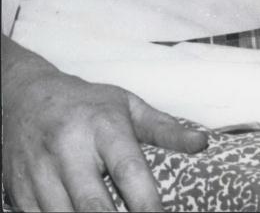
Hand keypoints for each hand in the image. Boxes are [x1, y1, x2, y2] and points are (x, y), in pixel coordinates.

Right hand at [3, 42, 206, 212]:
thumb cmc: (86, 104)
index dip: (147, 203)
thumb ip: (165, 129)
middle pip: (94, 205)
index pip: (129, 170)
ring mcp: (40, 172)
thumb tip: (202, 144)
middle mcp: (70, 148)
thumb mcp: (127, 106)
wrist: (25, 96)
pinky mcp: (20, 192)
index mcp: (103, 125)